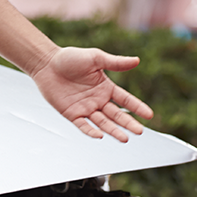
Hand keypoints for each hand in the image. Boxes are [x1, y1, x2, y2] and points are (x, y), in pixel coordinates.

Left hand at [30, 47, 152, 141]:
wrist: (46, 63)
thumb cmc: (70, 58)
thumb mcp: (95, 58)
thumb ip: (115, 62)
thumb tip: (137, 60)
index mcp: (106, 87)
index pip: (125, 100)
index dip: (137, 107)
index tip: (149, 115)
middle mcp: (98, 100)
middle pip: (116, 115)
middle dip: (128, 123)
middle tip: (139, 131)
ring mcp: (85, 108)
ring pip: (103, 123)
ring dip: (113, 130)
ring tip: (125, 138)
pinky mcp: (72, 114)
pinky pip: (83, 125)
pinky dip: (91, 131)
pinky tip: (100, 136)